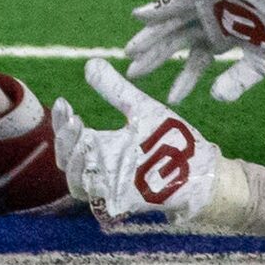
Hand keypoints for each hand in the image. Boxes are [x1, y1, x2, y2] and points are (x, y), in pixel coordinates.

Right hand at [52, 58, 221, 226]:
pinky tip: (99, 164)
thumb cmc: (174, 142)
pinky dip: (93, 183)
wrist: (205, 170)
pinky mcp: (128, 201)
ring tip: (83, 140)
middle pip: (67, 161)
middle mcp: (104, 166)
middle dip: (64, 141)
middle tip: (74, 119)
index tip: (63, 102)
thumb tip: (90, 63)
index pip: (69, 136)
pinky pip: (101, 200)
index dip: (59, 121)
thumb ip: (115, 90)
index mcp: (103, 145)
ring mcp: (114, 186)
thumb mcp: (140, 109)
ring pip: (76, 184)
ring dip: (73, 162)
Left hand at [125, 0, 264, 102]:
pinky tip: (138, 18)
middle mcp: (207, 23)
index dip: (184, 80)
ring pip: (169, 25)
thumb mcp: (260, 60)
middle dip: (154, 58)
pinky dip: (156, 9)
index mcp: (222, 38)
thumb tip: (217, 98)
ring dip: (149, 38)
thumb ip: (239, 78)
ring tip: (129, 53)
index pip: (197, 62)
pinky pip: (172, 2)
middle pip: (174, 43)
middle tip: (132, 74)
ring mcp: (202, 8)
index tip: (171, 99)